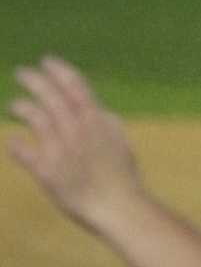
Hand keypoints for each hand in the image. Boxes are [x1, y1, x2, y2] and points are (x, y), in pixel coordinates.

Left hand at [9, 56, 146, 231]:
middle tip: (21, 72)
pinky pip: (24, 153)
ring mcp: (59, 149)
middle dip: (35, 80)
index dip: (60, 70)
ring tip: (15, 104)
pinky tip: (12, 142)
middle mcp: (76, 130)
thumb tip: (99, 111)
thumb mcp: (121, 143)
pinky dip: (16, 146)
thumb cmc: (122, 177)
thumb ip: (108, 124)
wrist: (116, 206)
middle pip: (52, 97)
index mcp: (97, 121)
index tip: (47, 60)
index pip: (76, 86)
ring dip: (23, 107)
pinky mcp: (45, 171)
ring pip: (36, 118)